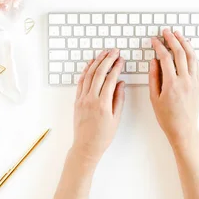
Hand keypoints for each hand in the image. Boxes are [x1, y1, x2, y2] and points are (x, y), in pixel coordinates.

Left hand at [72, 49, 125, 163]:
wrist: (86, 146)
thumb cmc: (103, 136)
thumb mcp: (116, 118)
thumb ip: (118, 98)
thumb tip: (121, 83)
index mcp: (102, 104)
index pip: (110, 79)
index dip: (116, 67)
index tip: (121, 59)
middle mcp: (90, 99)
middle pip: (98, 73)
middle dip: (107, 60)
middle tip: (114, 51)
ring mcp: (82, 99)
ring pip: (88, 75)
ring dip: (96, 62)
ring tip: (103, 53)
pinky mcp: (77, 101)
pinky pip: (81, 82)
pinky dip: (86, 71)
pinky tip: (91, 64)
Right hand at [149, 29, 198, 150]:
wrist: (183, 129)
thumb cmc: (167, 117)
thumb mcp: (154, 98)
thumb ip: (153, 77)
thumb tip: (154, 61)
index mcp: (172, 84)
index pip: (165, 58)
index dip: (159, 46)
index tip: (154, 40)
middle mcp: (185, 80)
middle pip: (180, 53)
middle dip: (172, 39)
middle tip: (166, 32)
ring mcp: (194, 82)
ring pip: (191, 56)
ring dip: (185, 43)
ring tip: (178, 35)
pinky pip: (196, 64)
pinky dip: (191, 54)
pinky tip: (187, 49)